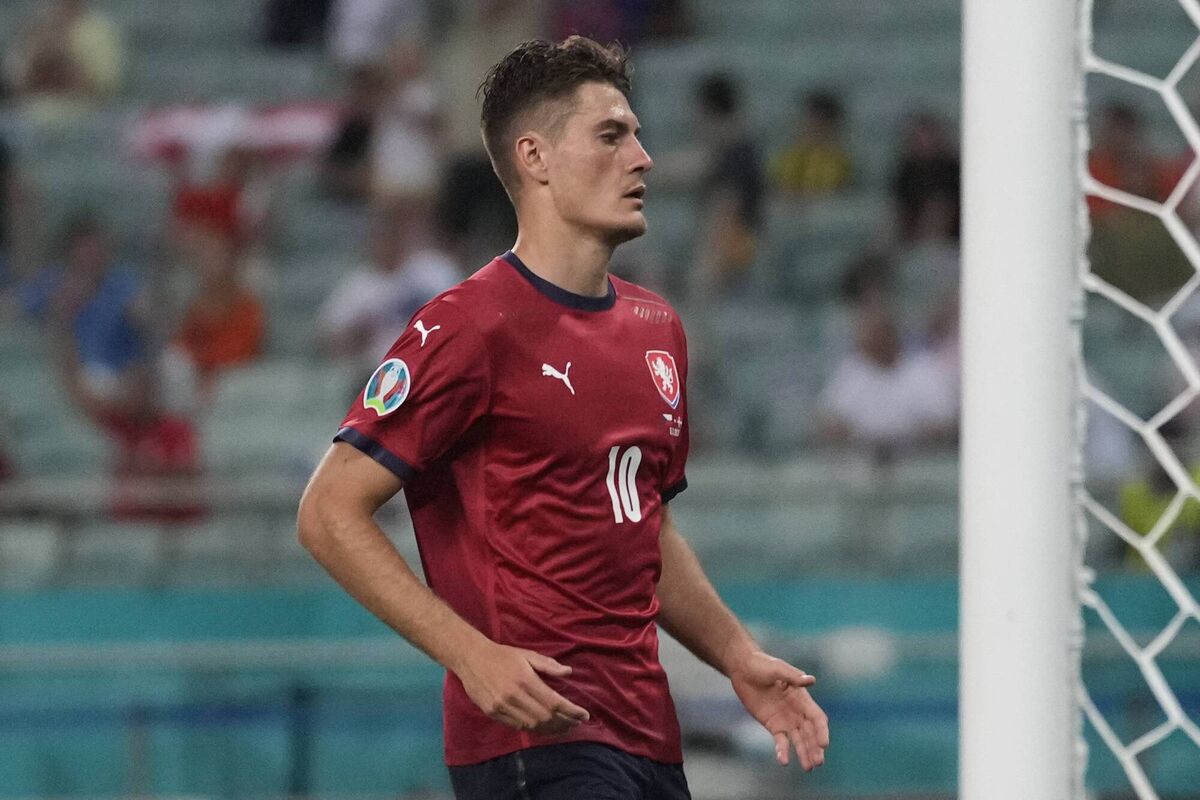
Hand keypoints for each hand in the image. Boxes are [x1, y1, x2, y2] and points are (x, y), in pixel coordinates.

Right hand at [455, 642, 590, 736]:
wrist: (471, 659)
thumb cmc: (502, 655)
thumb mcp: (527, 654)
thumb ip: (548, 665)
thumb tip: (568, 672)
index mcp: (525, 679)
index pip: (554, 702)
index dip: (571, 711)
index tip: (584, 715)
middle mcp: (514, 696)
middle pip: (545, 717)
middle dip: (564, 722)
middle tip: (576, 723)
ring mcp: (502, 707)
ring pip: (532, 725)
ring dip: (551, 729)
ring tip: (564, 728)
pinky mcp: (493, 713)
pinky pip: (518, 726)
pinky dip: (534, 729)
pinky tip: (544, 728)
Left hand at [729, 650, 828, 770]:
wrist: (744, 669)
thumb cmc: (763, 664)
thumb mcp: (777, 668)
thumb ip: (793, 676)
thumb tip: (811, 680)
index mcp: (802, 698)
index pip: (817, 718)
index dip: (821, 731)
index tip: (824, 744)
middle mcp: (797, 712)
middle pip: (810, 733)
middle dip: (815, 748)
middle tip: (818, 763)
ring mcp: (786, 720)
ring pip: (799, 740)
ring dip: (804, 753)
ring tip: (809, 768)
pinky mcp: (773, 725)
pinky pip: (781, 741)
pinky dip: (783, 751)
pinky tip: (784, 761)